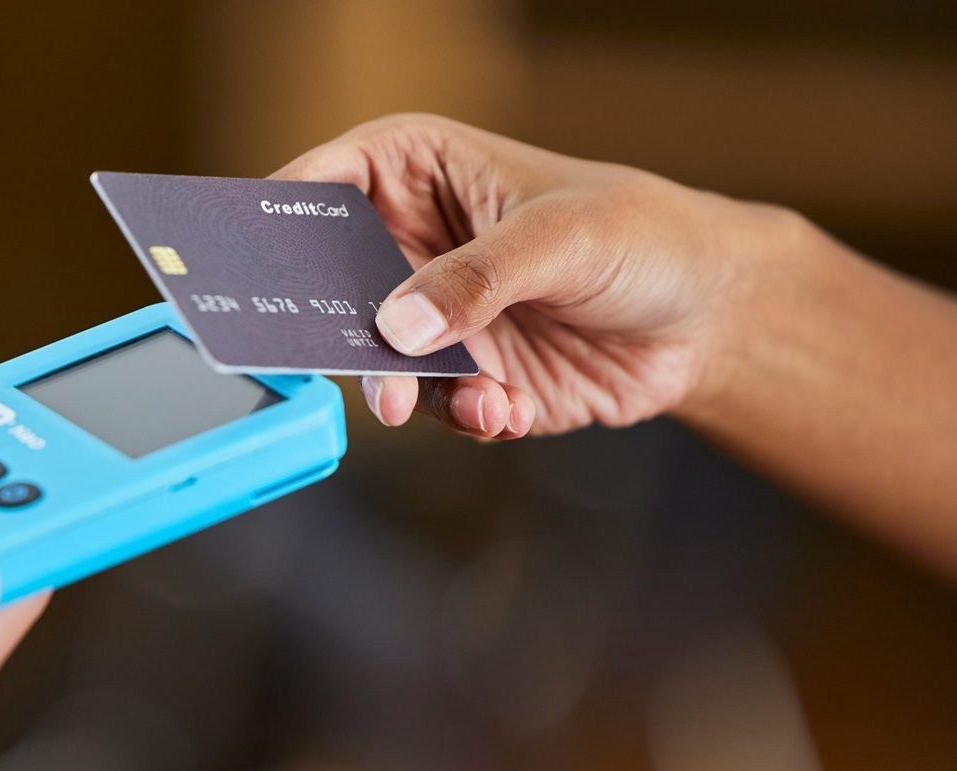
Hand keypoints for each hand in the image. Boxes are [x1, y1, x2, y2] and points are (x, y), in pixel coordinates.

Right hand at [276, 114, 775, 438]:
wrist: (709, 319)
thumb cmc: (644, 236)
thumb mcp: (562, 239)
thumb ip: (475, 279)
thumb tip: (397, 325)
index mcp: (414, 170)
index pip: (318, 186)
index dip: (274, 224)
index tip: (246, 271)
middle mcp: (407, 245)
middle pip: (326, 286)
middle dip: (330, 329)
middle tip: (340, 360)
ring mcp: (428, 317)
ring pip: (373, 361)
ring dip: (409, 389)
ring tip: (466, 395)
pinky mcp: (457, 378)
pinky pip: (428, 407)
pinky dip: (464, 414)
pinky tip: (507, 410)